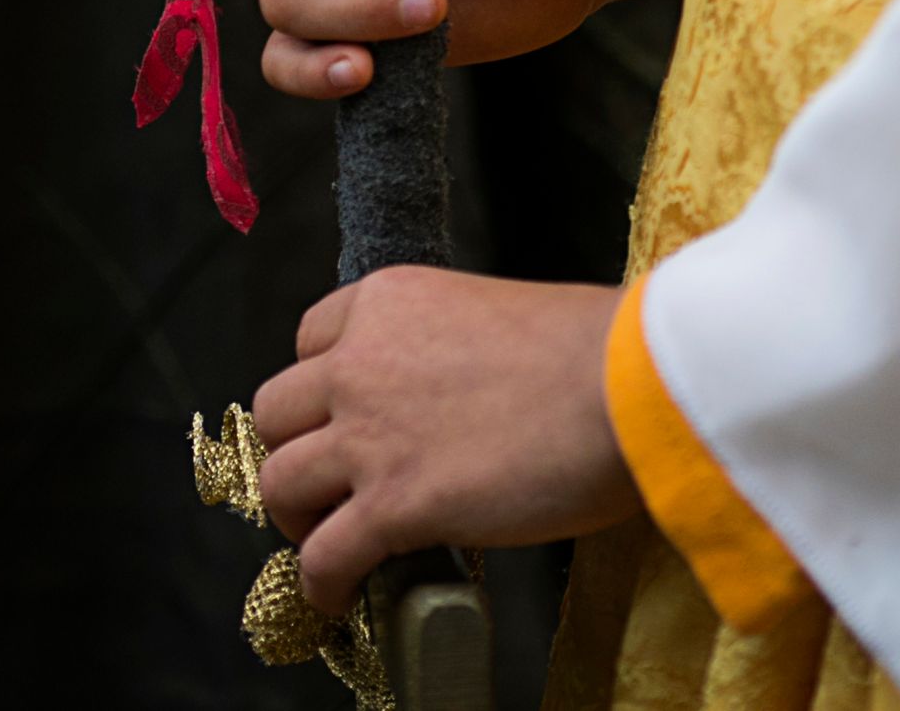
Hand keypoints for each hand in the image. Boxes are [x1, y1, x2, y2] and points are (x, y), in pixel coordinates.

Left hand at [253, 266, 636, 612]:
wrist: (622, 386)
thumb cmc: (590, 350)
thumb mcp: (494, 316)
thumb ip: (449, 351)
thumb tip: (456, 398)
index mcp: (388, 301)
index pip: (310, 340)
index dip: (322, 388)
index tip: (341, 419)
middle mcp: (361, 358)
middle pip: (276, 411)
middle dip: (296, 450)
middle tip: (329, 485)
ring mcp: (368, 432)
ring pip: (279, 482)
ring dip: (297, 519)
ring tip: (327, 542)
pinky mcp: (391, 504)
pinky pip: (323, 556)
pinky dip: (321, 584)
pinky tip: (340, 598)